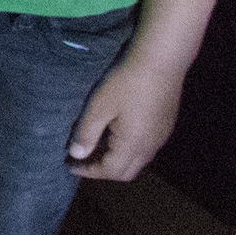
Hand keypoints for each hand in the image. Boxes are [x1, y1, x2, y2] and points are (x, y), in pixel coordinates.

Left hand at [69, 54, 183, 180]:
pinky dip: (128, 151)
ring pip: (138, 161)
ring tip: (95, 149)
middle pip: (126, 172)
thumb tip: (76, 155)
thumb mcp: (99, 106)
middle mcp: (151, 147)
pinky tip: (115, 136)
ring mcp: (161, 137)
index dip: (89, 171)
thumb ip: (87, 133)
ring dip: (116, 161)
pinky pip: (145, 149)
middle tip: (82, 161)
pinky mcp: (165, 127)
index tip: (70, 166)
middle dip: (103, 171)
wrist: (161, 61)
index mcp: (134, 145)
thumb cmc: (126, 82)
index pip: (110, 171)